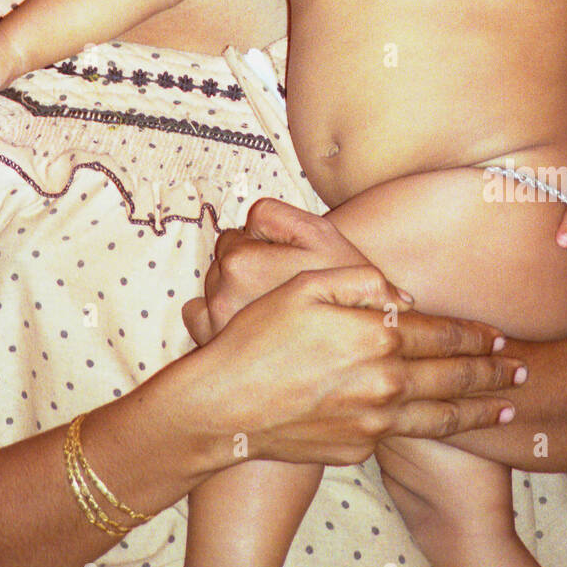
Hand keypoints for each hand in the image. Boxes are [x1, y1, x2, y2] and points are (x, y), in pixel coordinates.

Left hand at [184, 196, 385, 343]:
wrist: (364, 340)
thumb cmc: (342, 284)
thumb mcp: (316, 232)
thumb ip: (272, 215)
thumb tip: (245, 227)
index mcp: (241, 264)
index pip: (232, 238)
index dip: (260, 245)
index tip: (285, 261)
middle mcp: (221, 299)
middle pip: (220, 266)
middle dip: (246, 269)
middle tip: (282, 284)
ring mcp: (217, 330)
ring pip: (213, 292)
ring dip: (235, 294)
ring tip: (274, 307)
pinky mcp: (219, 351)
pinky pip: (202, 320)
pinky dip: (221, 319)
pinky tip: (256, 326)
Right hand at [193, 264, 523, 466]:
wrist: (223, 408)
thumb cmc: (257, 338)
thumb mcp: (304, 285)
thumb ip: (361, 281)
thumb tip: (403, 297)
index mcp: (376, 336)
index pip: (440, 333)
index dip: (474, 334)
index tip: (500, 335)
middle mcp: (385, 382)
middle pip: (453, 376)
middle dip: (492, 371)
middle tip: (521, 368)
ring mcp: (374, 421)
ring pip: (442, 416)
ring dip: (479, 409)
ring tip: (507, 406)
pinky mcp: (359, 449)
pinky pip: (405, 435)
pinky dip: (437, 431)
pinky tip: (450, 425)